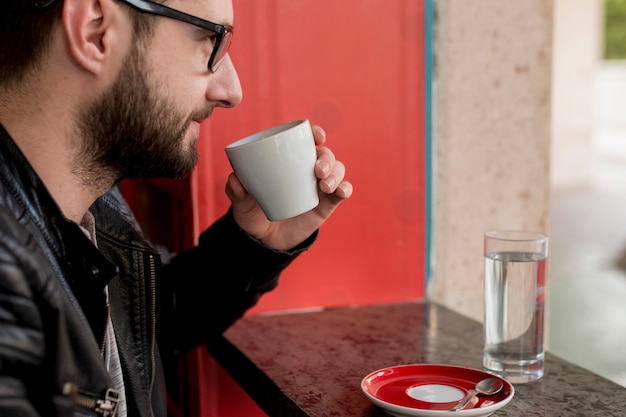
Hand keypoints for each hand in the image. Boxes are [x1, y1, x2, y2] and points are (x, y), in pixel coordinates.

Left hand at [225, 124, 352, 250]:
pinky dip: (345, 188)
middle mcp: (307, 170)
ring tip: (324, 185)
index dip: (316, 133)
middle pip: (325, 154)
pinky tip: (341, 191)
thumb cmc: (253, 213)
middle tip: (317, 170)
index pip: (306, 140)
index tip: (318, 136)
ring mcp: (319, 186)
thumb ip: (236, 192)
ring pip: (337, 170)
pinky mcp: (327, 204)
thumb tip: (234, 178)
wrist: (264, 239)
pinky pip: (342, 191)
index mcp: (288, 160)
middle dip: (327, 158)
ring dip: (336, 173)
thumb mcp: (241, 203)